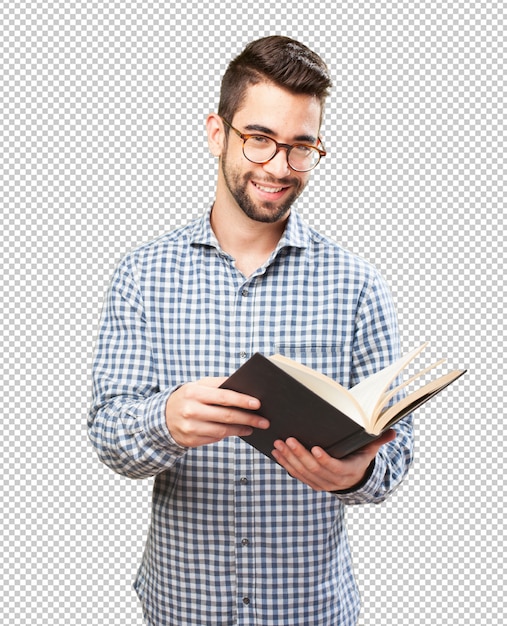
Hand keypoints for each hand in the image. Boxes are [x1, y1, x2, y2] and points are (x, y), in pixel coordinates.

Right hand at [165, 378, 268, 447]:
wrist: (162, 417)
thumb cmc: (187, 398)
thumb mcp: (198, 386)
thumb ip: (218, 385)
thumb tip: (243, 387)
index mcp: (194, 392)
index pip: (223, 396)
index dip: (242, 400)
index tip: (257, 403)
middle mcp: (191, 410)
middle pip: (226, 415)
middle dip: (248, 418)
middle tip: (264, 420)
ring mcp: (190, 427)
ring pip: (222, 430)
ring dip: (241, 428)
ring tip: (254, 426)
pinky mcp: (191, 440)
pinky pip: (215, 438)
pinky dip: (230, 434)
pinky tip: (240, 431)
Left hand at [271, 429, 396, 491]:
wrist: (354, 478)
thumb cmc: (361, 457)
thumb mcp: (370, 449)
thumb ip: (379, 439)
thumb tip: (394, 431)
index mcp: (349, 471)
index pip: (335, 468)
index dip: (325, 460)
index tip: (315, 448)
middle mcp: (334, 481)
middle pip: (315, 469)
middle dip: (300, 454)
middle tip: (289, 439)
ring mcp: (321, 483)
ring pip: (303, 473)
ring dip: (289, 458)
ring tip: (279, 444)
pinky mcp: (312, 482)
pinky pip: (297, 475)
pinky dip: (286, 464)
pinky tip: (277, 453)